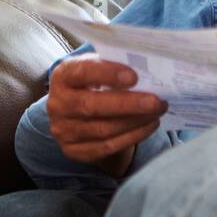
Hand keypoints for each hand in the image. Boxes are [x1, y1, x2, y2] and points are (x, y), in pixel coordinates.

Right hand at [47, 55, 166, 176]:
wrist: (78, 115)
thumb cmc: (94, 84)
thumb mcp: (98, 69)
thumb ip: (114, 66)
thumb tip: (147, 67)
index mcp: (62, 77)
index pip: (81, 72)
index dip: (107, 74)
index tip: (133, 76)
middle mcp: (58, 105)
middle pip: (92, 106)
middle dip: (128, 104)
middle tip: (156, 101)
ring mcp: (63, 131)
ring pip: (103, 129)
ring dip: (136, 121)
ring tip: (158, 111)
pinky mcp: (74, 151)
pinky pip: (108, 146)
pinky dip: (133, 136)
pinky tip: (150, 125)